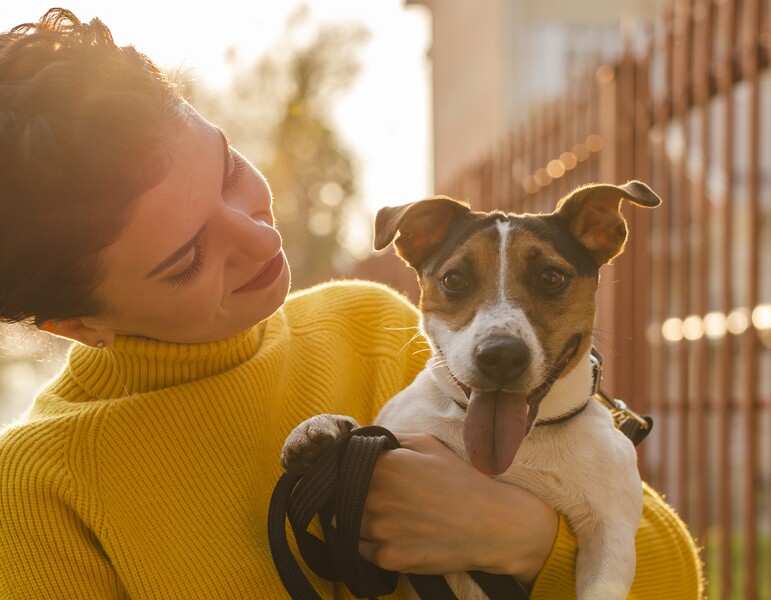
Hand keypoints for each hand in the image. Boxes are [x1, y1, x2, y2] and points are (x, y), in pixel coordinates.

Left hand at [358, 433, 557, 582]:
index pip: (346, 466)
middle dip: (353, 494)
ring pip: (347, 523)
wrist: (490, 525)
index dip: (352, 470)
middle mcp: (375, 497)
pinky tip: (395, 535)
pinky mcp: (387, 558)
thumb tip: (361, 438)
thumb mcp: (428, 444)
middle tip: (378, 497)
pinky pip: (361, 550)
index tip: (363, 475)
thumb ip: (391, 437)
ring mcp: (379, 530)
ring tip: (388, 517)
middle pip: (343, 495)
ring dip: (359, 520)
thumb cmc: (459, 480)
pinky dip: (370, 544)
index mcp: (383, 465)